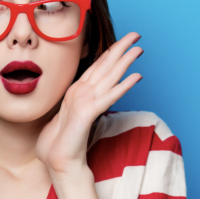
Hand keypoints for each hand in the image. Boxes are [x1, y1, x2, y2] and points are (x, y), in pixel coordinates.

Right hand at [36, 32, 143, 175]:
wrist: (61, 164)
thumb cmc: (65, 145)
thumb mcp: (72, 120)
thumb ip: (80, 108)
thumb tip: (90, 103)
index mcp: (75, 93)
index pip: (96, 68)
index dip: (111, 53)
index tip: (123, 42)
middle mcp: (79, 93)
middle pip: (103, 66)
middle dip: (120, 48)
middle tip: (135, 34)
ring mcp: (83, 102)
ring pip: (108, 76)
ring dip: (124, 61)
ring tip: (138, 48)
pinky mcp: (87, 113)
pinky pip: (110, 97)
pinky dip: (124, 86)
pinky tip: (137, 77)